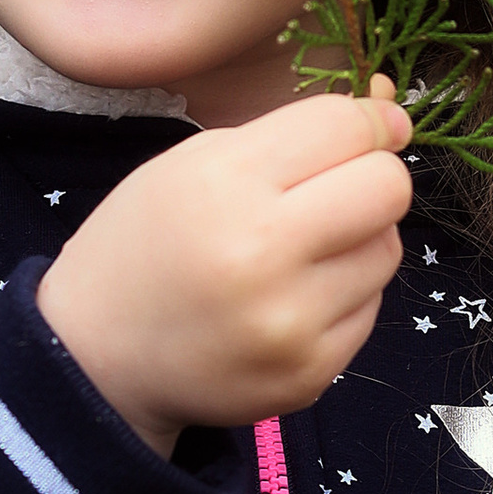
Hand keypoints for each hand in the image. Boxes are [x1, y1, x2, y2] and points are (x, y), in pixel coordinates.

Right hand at [36, 82, 412, 451]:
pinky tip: (291, 299)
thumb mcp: (191, 164)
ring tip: (302, 252)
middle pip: (389, 188)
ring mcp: (289, 322)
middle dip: (374, 177)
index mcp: (226, 184)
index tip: (372, 129)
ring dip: (358, 240)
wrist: (97, 355)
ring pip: (387, 250)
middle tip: (339, 189)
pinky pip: (370, 308)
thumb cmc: (147, 242)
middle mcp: (262, 253)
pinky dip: (342, 295)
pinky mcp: (309, 374)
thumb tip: (395, 120)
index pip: (347, 127)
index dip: (371, 121)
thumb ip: (288, 135)